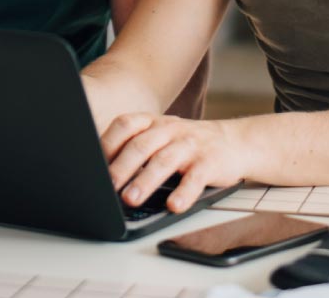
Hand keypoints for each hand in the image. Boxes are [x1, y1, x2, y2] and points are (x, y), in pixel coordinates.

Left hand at [101, 113, 249, 212]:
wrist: (234, 142)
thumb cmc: (187, 144)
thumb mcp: (160, 138)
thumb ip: (135, 148)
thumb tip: (100, 173)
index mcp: (153, 123)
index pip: (125, 126)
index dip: (107, 143)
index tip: (93, 165)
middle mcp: (169, 130)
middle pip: (140, 145)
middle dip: (121, 167)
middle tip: (107, 187)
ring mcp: (190, 145)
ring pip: (164, 161)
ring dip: (145, 181)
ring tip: (131, 199)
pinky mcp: (210, 163)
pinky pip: (195, 178)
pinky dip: (184, 192)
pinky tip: (173, 205)